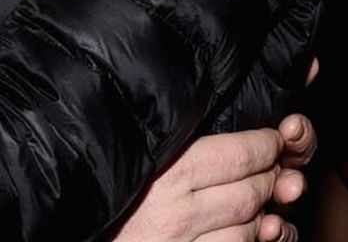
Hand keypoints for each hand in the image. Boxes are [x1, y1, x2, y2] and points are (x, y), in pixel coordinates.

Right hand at [114, 113, 315, 241]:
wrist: (73, 236)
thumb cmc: (100, 196)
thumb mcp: (126, 156)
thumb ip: (165, 142)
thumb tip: (201, 116)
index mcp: (164, 173)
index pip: (236, 155)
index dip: (264, 146)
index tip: (272, 139)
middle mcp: (177, 213)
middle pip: (250, 192)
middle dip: (270, 178)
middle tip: (274, 167)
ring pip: (248, 229)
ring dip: (262, 215)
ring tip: (257, 200)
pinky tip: (240, 231)